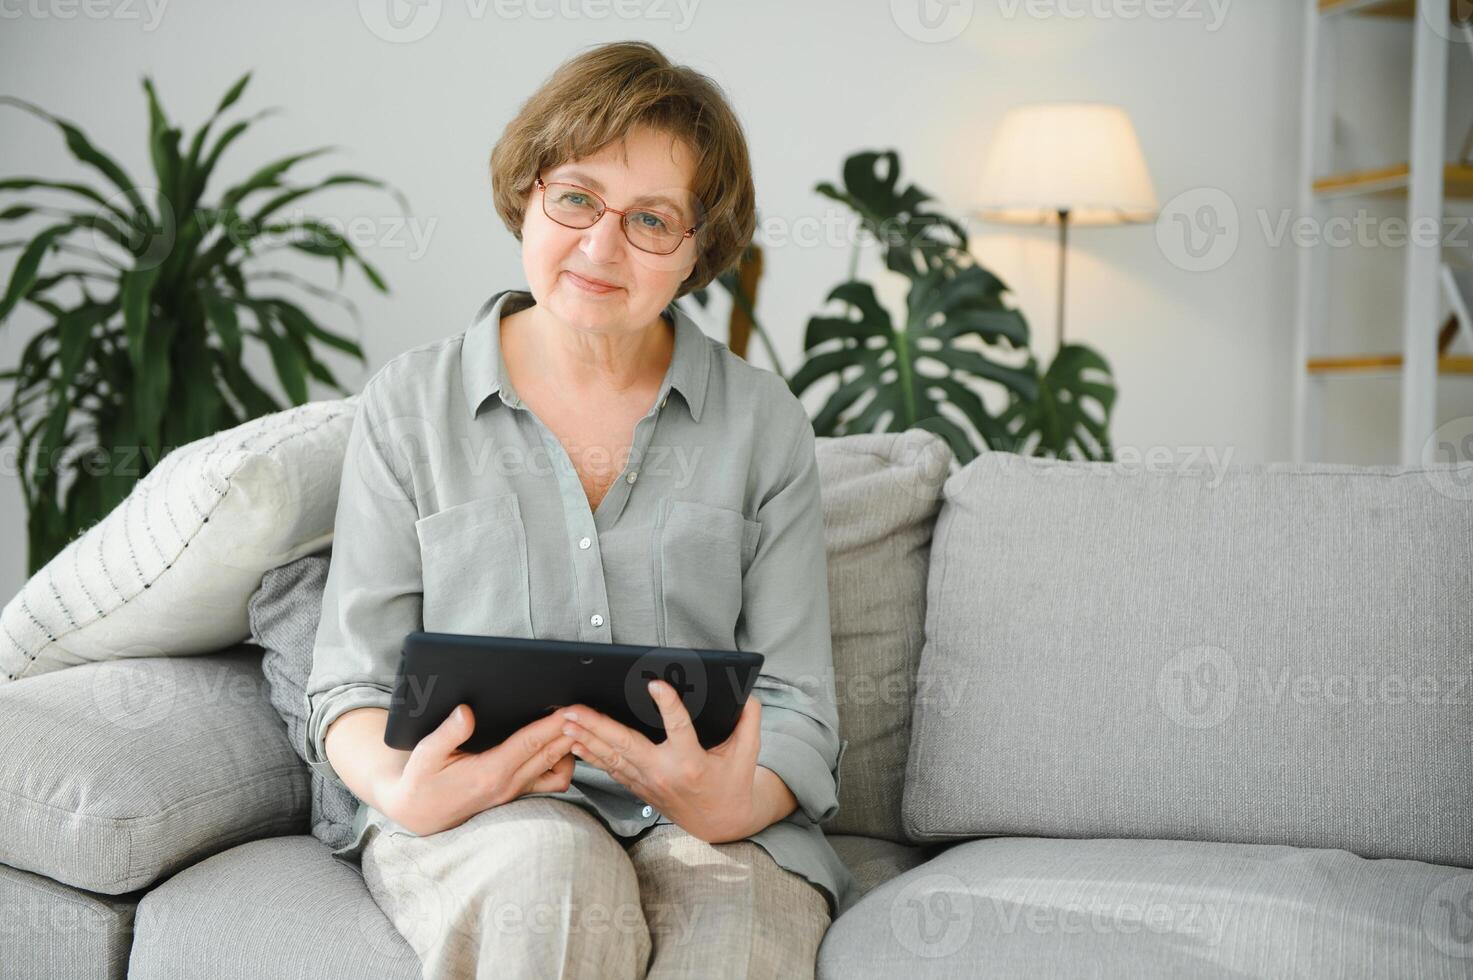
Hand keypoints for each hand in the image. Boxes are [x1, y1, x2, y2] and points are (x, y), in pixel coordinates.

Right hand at [376, 703, 580, 836]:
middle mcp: (508, 785)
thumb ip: (447, 733)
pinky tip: (561, 745)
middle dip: (570, 731)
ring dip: (569, 749)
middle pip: (552, 755)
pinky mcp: (517, 794)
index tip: (569, 708)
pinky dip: (562, 763)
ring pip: (559, 773)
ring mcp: (516, 792)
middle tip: (584, 708)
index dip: (552, 725)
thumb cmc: (421, 782)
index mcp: (490, 772)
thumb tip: (466, 712)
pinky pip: (551, 781)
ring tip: (574, 724)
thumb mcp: (425, 755)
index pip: (530, 744)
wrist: (419, 814)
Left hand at [559, 679, 766, 842]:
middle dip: (597, 726)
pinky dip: (592, 756)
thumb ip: (749, 722)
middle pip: (626, 746)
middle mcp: (665, 773)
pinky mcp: (640, 788)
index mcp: (693, 763)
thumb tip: (748, 695)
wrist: (722, 823)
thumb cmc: (734, 783)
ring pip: (612, 758)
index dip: (669, 705)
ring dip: (586, 739)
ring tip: (565, 721)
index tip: (655, 685)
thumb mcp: (748, 753)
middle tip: (574, 709)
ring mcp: (648, 783)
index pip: (680, 728)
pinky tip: (575, 743)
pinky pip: (611, 770)